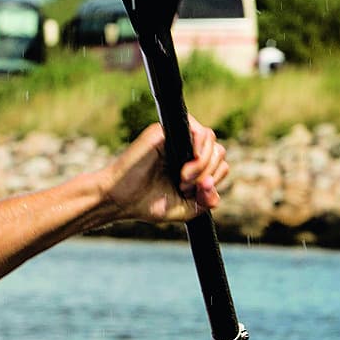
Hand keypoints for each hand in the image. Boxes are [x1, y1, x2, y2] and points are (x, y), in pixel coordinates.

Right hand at [98, 119, 227, 224]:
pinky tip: (185, 169)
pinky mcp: (165, 131)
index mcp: (191, 164)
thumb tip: (215, 186)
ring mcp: (175, 137)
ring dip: (203, 165)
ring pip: (211, 139)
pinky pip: (198, 131)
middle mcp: (184, 147)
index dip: (215, 179)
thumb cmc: (148, 204)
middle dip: (209, 173)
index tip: (196, 194)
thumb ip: (207, 200)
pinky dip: (200, 151)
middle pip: (218, 150)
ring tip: (183, 180)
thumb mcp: (186, 208)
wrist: (121, 200)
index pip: (219, 162)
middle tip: (186, 187)